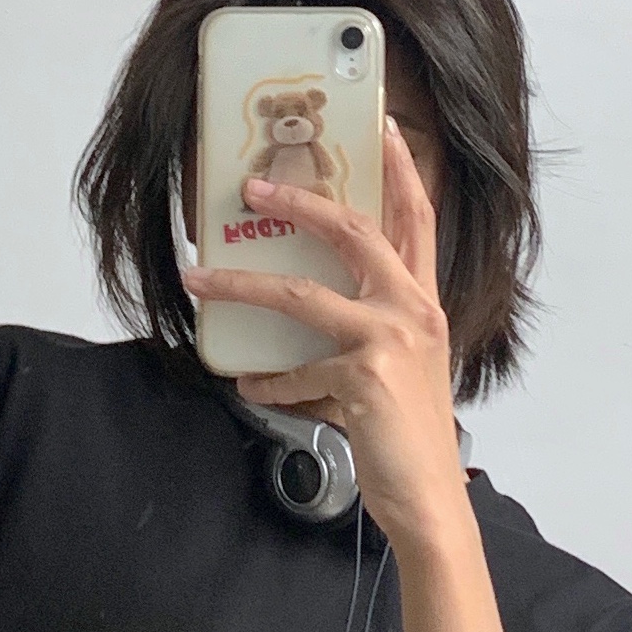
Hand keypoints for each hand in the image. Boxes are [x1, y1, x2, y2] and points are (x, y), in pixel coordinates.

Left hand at [184, 116, 471, 553]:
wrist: (429, 500)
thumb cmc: (409, 439)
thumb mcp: (397, 373)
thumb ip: (361, 340)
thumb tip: (300, 337)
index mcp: (423, 305)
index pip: (417, 220)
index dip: (401, 172)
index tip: (385, 131)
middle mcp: (413, 311)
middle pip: (355, 231)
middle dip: (302, 200)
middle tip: (257, 183)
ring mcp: (390, 339)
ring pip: (302, 295)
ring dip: (243, 286)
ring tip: (202, 280)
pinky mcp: (363, 375)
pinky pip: (294, 369)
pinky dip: (267, 381)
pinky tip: (252, 387)